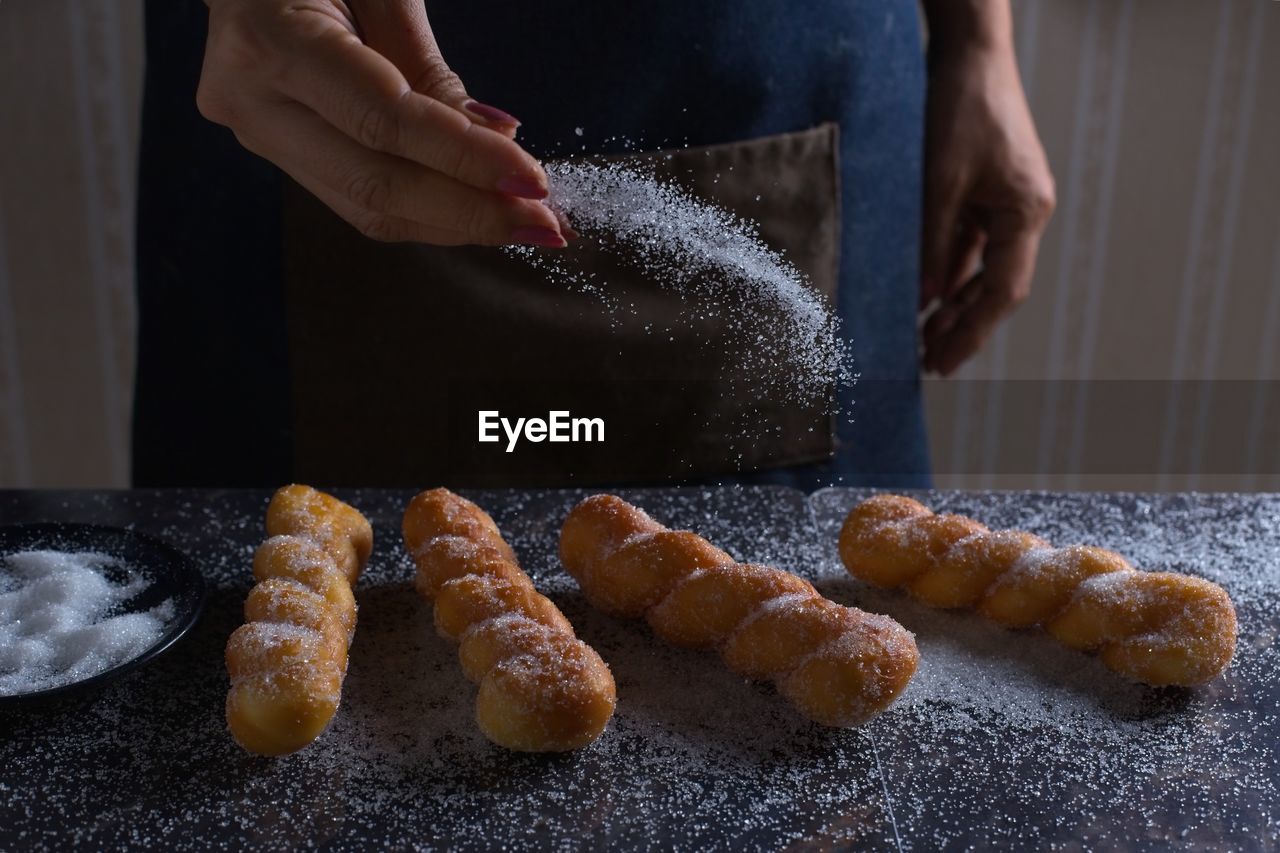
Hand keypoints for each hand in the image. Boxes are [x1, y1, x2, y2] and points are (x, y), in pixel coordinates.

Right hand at [196, 0, 566, 247]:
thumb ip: (429, 68)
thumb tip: (498, 142)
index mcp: (269, 41)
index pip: (383, 121)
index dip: (464, 159)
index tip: (533, 182)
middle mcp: (252, 101)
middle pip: (374, 184)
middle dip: (470, 210)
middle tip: (544, 223)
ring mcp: (260, 135)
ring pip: (368, 207)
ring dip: (456, 222)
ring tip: (525, 224)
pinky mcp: (281, 154)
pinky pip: (360, 199)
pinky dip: (429, 211)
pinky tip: (480, 211)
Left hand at [919, 42, 1054, 374]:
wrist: (970, 54)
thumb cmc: (961, 109)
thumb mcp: (939, 183)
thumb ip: (934, 244)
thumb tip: (926, 299)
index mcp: (1027, 212)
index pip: (1003, 290)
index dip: (973, 331)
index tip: (944, 361)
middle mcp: (1026, 213)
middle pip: (996, 287)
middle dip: (963, 325)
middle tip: (928, 361)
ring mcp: (1008, 204)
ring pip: (982, 269)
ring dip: (954, 303)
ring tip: (924, 338)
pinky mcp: (988, 194)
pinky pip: (970, 245)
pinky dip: (949, 271)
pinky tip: (926, 296)